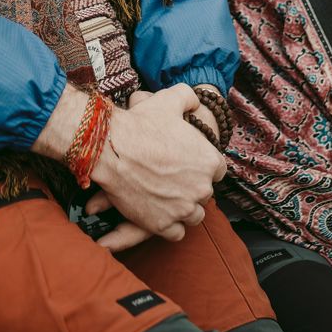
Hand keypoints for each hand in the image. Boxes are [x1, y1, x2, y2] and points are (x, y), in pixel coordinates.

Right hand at [83, 85, 225, 251]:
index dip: (204, 166)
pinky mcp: (163, 225)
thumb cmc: (142, 123)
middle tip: (176, 180)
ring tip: (171, 199)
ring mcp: (183, 209)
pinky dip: (171, 226)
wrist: (113, 148)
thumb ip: (189, 98)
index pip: (218, 170)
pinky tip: (162, 214)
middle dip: (194, 187)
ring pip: (194, 216)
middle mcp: (202, 188)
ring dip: (185, 209)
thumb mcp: (172, 98)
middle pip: (205, 193)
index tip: (191, 164)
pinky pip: (177, 233)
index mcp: (210, 161)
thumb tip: (195, 102)